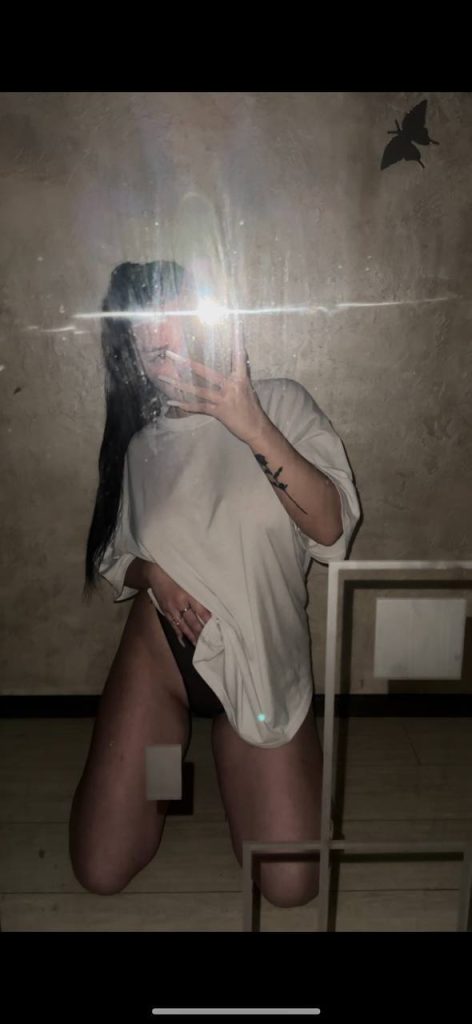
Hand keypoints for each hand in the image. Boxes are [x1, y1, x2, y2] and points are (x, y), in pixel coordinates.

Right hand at [147, 563, 211, 646]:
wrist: (155, 572)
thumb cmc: (175, 573)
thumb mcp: (190, 580)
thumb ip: (200, 592)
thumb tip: (210, 605)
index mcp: (188, 594)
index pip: (202, 611)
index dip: (209, 621)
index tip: (217, 629)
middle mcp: (180, 603)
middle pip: (193, 621)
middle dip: (201, 633)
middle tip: (210, 643)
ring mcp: (171, 609)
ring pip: (183, 626)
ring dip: (191, 636)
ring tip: (198, 645)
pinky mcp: (165, 611)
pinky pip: (173, 624)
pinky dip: (178, 633)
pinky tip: (183, 640)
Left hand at [156, 326, 268, 444]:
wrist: (257, 428)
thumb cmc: (252, 407)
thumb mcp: (247, 387)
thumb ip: (237, 374)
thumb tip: (237, 359)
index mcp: (240, 377)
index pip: (237, 354)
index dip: (237, 339)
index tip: (235, 322)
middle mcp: (231, 386)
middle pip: (205, 371)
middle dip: (186, 362)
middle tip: (170, 354)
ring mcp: (224, 399)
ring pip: (197, 390)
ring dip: (178, 384)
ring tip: (162, 377)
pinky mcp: (219, 412)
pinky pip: (199, 407)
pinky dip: (185, 405)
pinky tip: (172, 402)